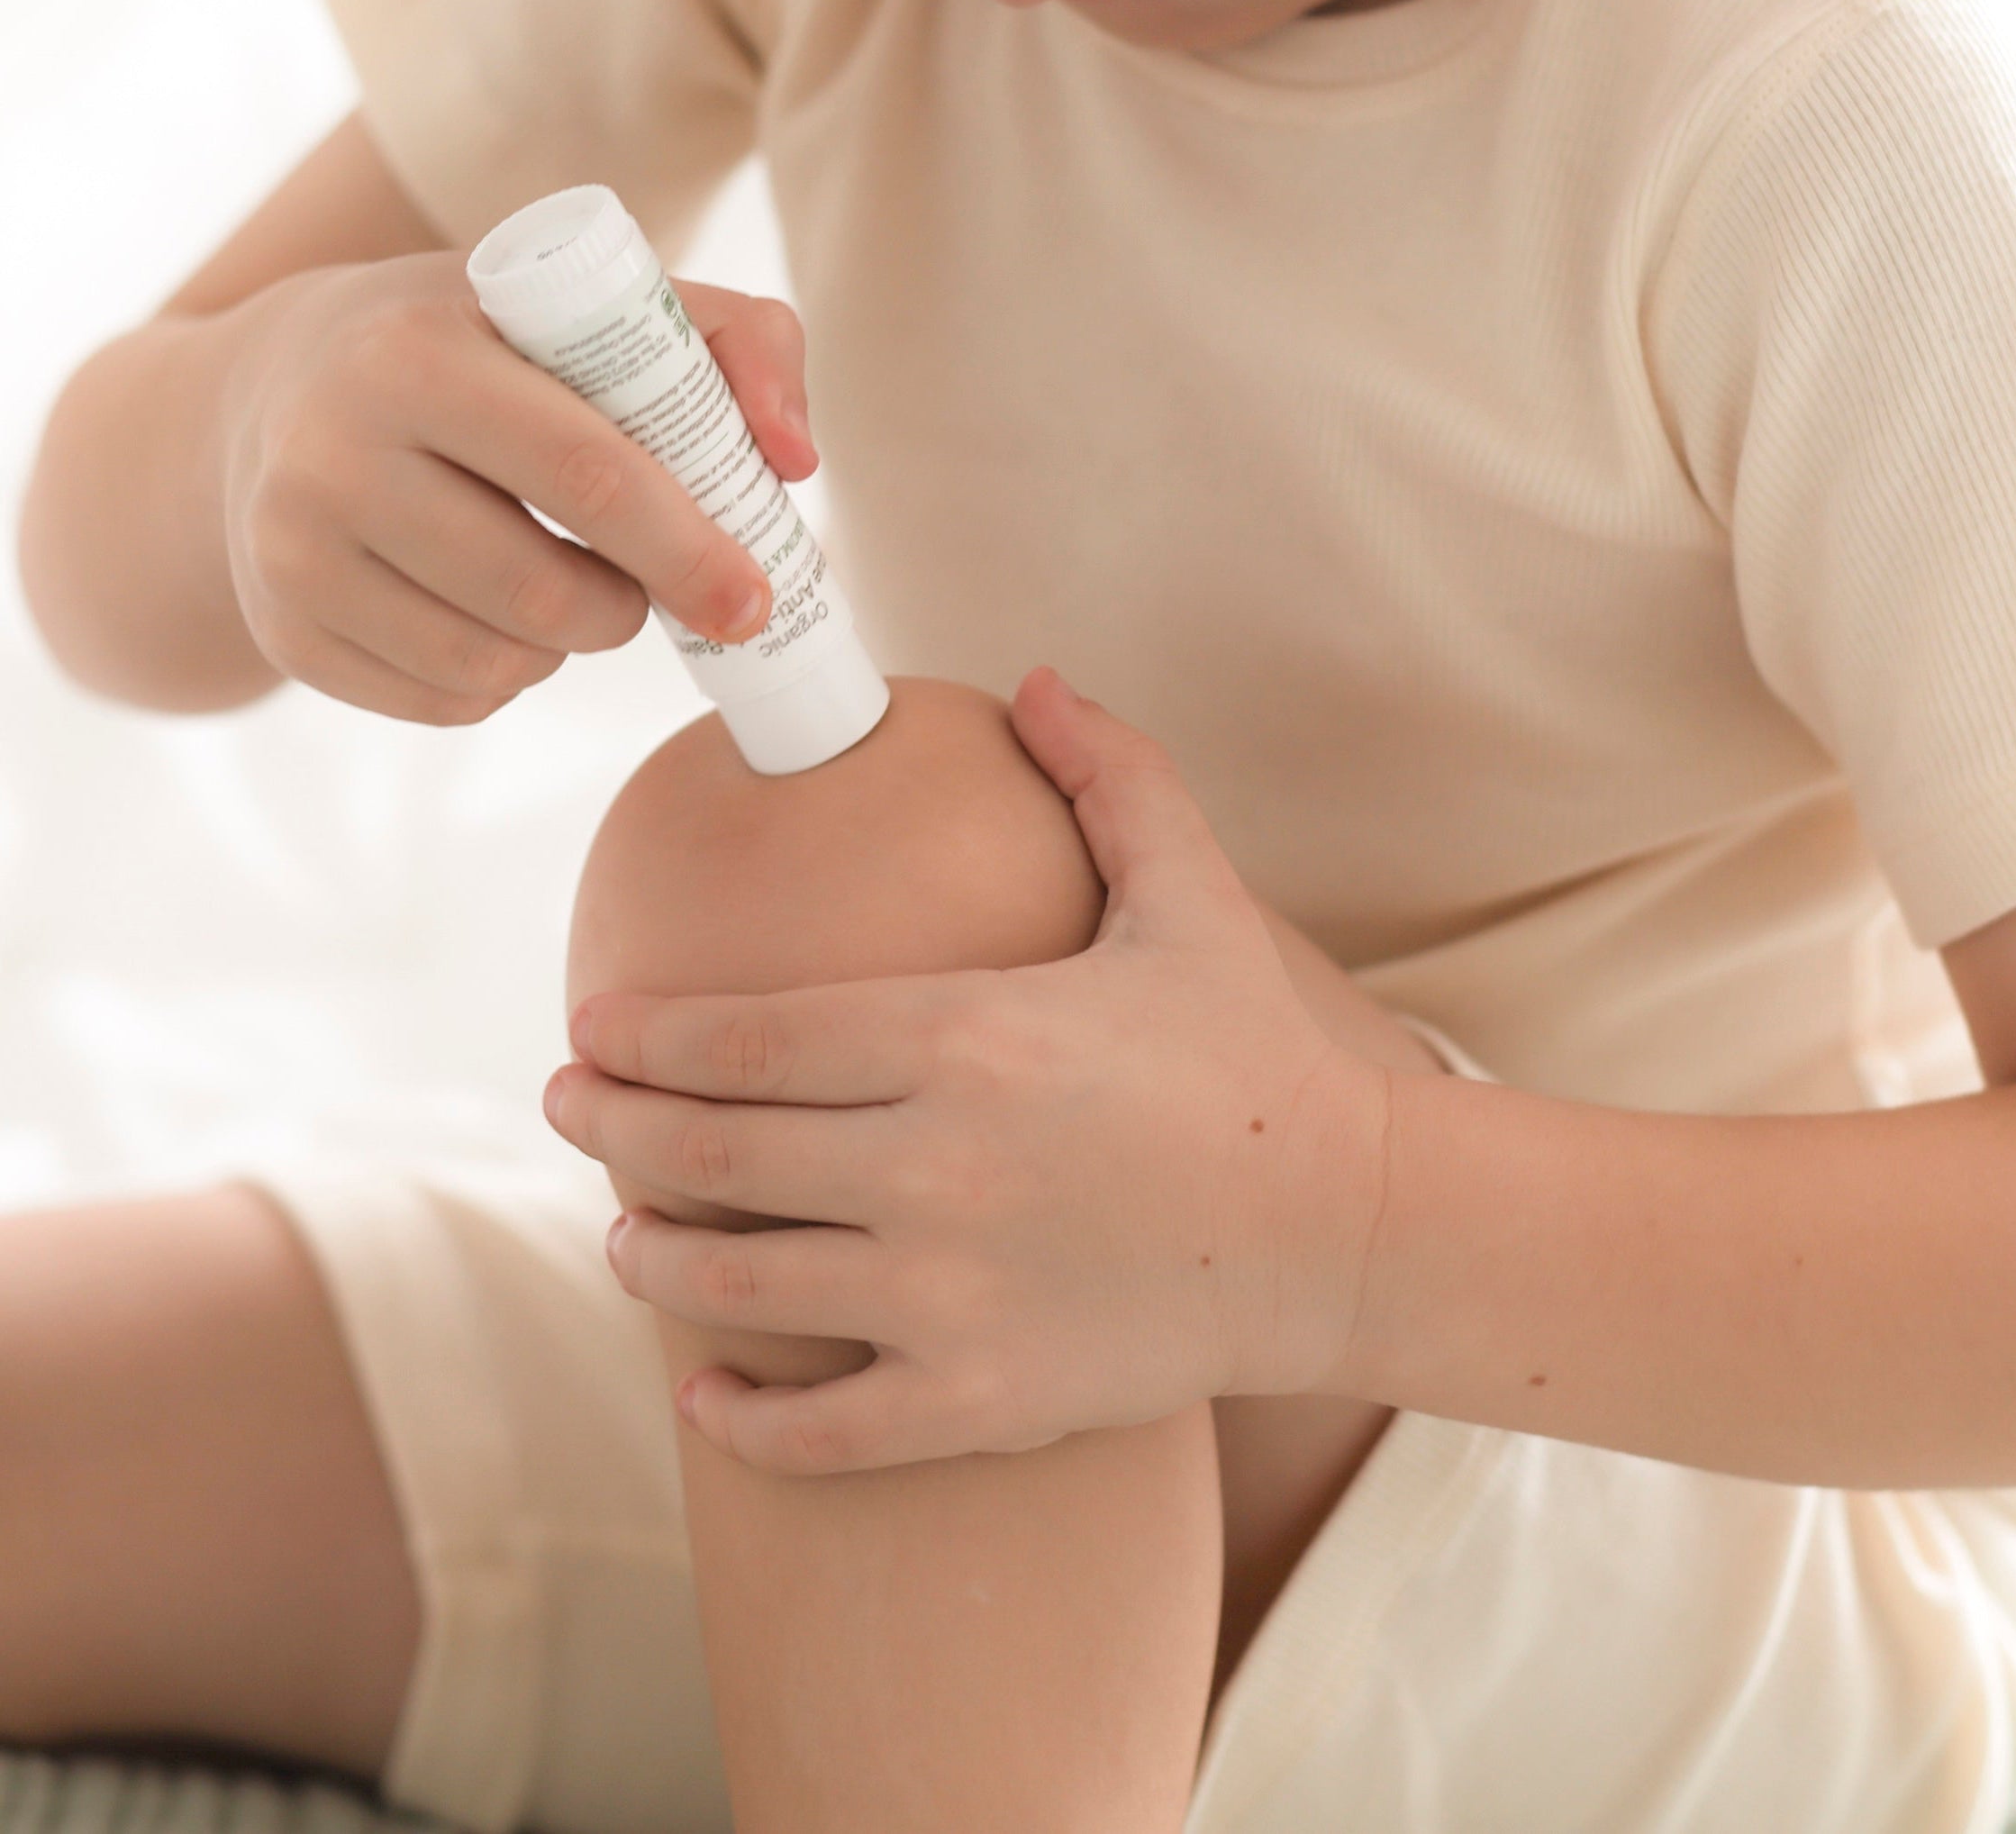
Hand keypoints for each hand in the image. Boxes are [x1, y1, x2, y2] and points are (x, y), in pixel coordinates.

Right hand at [214, 249, 816, 723]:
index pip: (588, 475)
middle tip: (647, 584)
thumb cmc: (483, 344)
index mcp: (417, 352)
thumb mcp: (593, 305)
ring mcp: (290, 549)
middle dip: (631, 608)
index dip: (689, 550)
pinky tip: (499, 616)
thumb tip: (794, 460)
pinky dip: (507, 680)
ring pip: (496, 663)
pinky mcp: (285, 629)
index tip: (754, 596)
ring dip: (571, 646)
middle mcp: (331, 451)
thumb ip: (737, 341)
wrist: (274, 390)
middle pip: (541, 593)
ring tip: (569, 586)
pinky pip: (446, 703)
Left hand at [546, 670, 1398, 1474]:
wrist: (1347, 1227)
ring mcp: (950, 1298)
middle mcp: (935, 1167)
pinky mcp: (982, 1403)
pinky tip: (704, 1388)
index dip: (645, 1033)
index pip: (745, 1036)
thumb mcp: (1190, 895)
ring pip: (734, 1287)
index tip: (592, 1025)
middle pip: (708, 1156)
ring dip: (650, 1255)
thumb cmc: (1257, 1055)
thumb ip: (1112, 776)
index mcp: (966, 1035)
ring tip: (623, 1234)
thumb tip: (1037, 681)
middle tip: (570, 1105)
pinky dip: (738, 1419)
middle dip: (611, 1128)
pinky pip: (816, 1433)